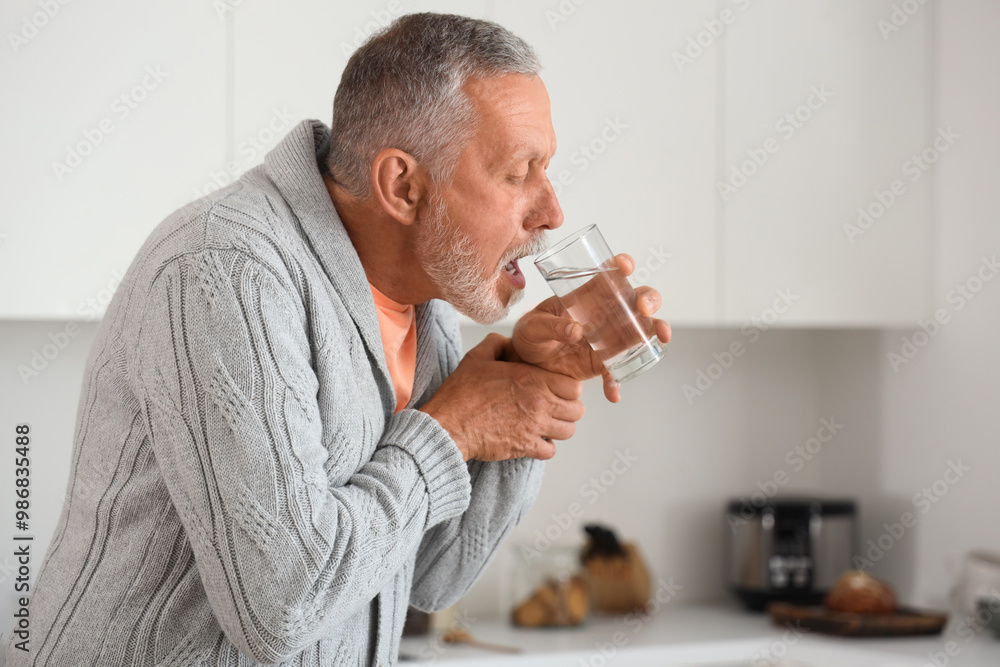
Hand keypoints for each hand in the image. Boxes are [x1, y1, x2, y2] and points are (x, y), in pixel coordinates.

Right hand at [418, 333, 584, 461]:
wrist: (448, 425)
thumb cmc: (460, 394)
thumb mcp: (476, 358)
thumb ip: (496, 343)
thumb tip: (507, 341)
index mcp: (532, 379)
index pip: (574, 386)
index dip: (568, 388)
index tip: (557, 390)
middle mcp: (539, 402)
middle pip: (577, 410)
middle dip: (568, 409)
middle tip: (555, 408)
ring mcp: (534, 426)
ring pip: (568, 431)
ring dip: (559, 428)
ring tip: (546, 424)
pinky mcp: (525, 447)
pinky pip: (551, 450)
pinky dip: (545, 447)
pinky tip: (534, 439)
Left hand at [509, 253, 670, 402]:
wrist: (527, 365)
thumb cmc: (529, 335)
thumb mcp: (533, 326)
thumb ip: (552, 326)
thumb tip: (576, 330)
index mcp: (587, 295)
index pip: (609, 274)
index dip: (622, 265)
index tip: (625, 266)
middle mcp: (605, 313)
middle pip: (637, 299)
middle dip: (649, 299)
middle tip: (645, 309)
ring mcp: (609, 338)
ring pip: (641, 330)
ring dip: (655, 333)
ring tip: (660, 340)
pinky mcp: (604, 362)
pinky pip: (619, 370)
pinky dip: (617, 381)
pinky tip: (612, 391)